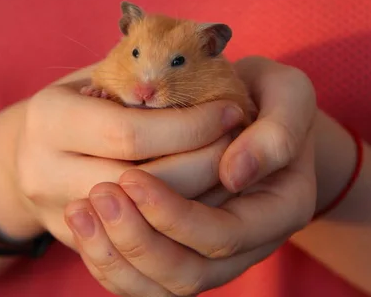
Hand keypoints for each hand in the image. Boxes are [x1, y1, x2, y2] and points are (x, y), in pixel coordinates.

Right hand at [10, 65, 246, 248]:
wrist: (29, 152)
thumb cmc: (79, 102)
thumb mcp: (98, 75)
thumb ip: (141, 76)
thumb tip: (210, 73)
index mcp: (49, 118)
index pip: (131, 132)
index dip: (190, 126)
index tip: (230, 111)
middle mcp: (43, 170)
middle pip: (142, 183)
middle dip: (204, 163)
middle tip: (239, 141)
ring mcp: (58, 213)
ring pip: (146, 219)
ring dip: (200, 195)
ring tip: (231, 168)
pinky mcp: (76, 243)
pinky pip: (138, 242)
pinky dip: (179, 220)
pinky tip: (207, 195)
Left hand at [65, 56, 318, 295]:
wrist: (252, 113)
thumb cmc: (267, 96)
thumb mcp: (288, 93)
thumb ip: (277, 130)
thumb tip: (235, 173)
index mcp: (284, 206)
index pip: (224, 234)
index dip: (175, 214)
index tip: (131, 176)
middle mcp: (252, 242)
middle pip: (189, 272)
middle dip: (139, 238)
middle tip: (98, 194)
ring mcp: (216, 252)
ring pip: (162, 286)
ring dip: (118, 256)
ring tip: (81, 210)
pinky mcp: (185, 248)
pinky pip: (144, 281)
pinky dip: (110, 262)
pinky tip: (83, 223)